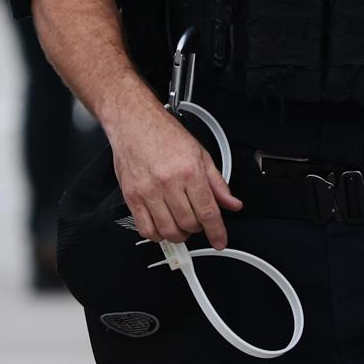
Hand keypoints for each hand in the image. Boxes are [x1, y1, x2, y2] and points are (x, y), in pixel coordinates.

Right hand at [105, 102, 239, 247]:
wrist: (134, 122)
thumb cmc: (164, 134)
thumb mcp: (200, 154)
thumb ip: (217, 183)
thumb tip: (232, 203)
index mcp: (189, 171)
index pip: (208, 212)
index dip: (217, 232)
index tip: (220, 241)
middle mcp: (168, 183)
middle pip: (189, 224)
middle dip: (198, 229)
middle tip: (198, 222)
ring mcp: (148, 191)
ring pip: (168, 230)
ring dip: (179, 234)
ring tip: (181, 225)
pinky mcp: (131, 197)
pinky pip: (145, 228)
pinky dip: (157, 235)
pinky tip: (162, 227)